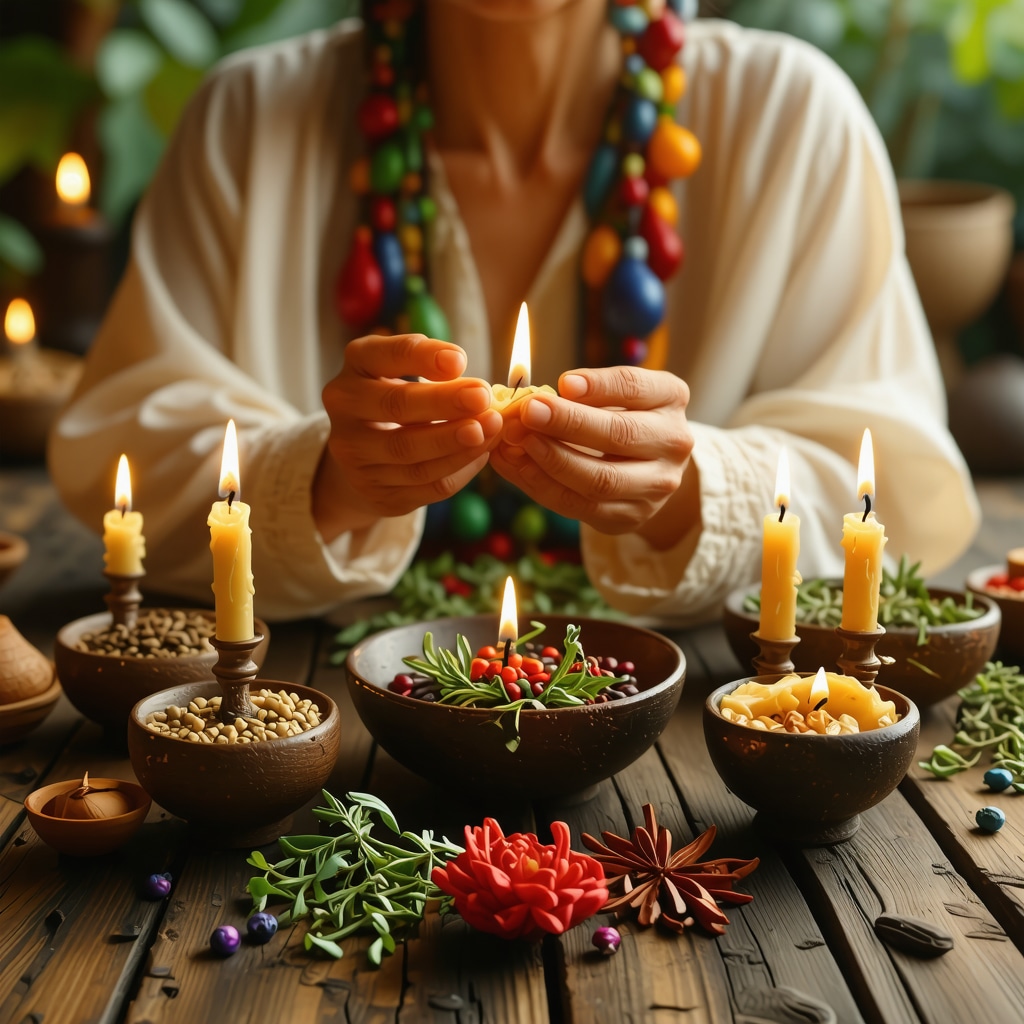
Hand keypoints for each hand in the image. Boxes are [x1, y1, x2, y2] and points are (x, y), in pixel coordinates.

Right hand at [315, 334, 500, 539]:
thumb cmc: (397, 398)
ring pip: (411, 453)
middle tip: (482, 396)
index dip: (420, 357)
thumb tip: (479, 390)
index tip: (460, 360)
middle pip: (395, 406)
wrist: (366, 456)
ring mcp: (355, 457)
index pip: (382, 355)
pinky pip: (426, 485)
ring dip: (457, 441)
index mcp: (355, 367)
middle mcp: (344, 410)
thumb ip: (435, 370)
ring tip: (491, 427)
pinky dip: (460, 469)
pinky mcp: (377, 493)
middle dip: (443, 402)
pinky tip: (482, 453)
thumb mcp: (405, 372)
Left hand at [490, 366, 696, 542]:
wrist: (648, 469)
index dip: (598, 385)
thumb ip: (586, 391)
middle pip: (620, 434)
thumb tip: (543, 397)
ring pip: (601, 479)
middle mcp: (673, 442)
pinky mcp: (631, 516)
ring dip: (554, 460)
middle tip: (528, 412)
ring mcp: (656, 485)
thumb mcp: (614, 393)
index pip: (634, 387)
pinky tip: (520, 468)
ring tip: (520, 442)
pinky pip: (582, 507)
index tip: (562, 382)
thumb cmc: (622, 416)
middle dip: (568, 423)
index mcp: (670, 398)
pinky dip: (545, 487)